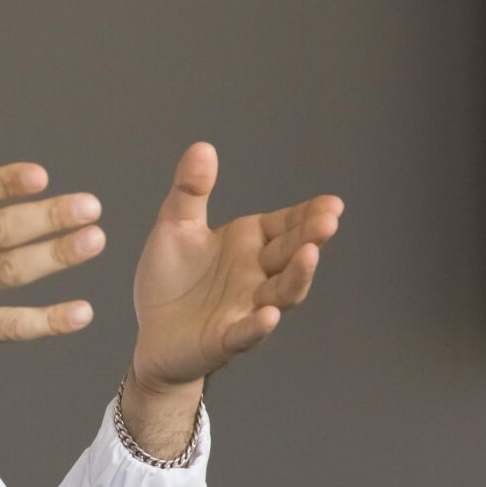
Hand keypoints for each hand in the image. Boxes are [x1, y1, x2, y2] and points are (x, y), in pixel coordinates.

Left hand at [128, 143, 341, 396]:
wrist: (152, 333)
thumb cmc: (172, 279)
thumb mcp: (176, 226)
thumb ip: (190, 191)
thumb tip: (202, 147)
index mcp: (249, 243)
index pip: (286, 225)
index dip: (309, 215)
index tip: (333, 203)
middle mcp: (256, 274)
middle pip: (290, 254)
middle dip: (310, 238)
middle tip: (329, 221)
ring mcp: (245, 307)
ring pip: (281, 292)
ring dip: (297, 276)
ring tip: (308, 255)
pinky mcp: (225, 339)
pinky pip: (246, 333)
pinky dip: (258, 325)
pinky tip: (268, 315)